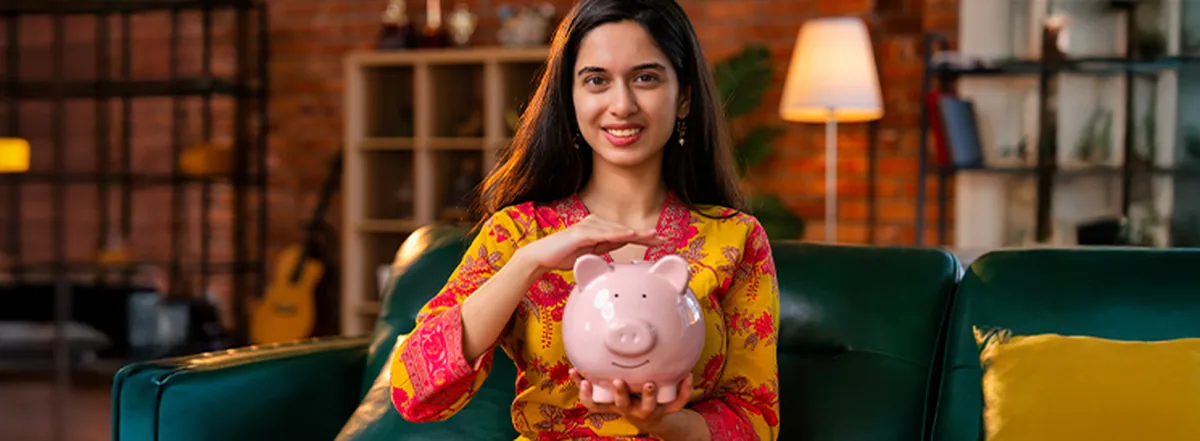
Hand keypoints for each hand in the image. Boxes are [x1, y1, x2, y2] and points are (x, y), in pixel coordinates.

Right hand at [514, 214, 662, 271]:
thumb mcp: (591, 254)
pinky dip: (616, 234)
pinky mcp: (580, 232)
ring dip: (634, 233)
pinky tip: (628, 236)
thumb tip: (622, 251)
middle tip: (664, 238)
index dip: (644, 237)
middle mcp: (596, 224)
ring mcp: (588, 226)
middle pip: (625, 230)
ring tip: (651, 236)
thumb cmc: (565, 256)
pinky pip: (601, 233)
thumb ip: (606, 249)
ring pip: (616, 230)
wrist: (542, 257)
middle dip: (644, 234)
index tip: (661, 240)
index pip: (626, 234)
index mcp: (600, 230)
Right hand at [570, 368, 692, 432]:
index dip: (587, 395)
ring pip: (648, 406)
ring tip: (649, 383)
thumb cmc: (629, 396)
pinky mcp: (668, 410)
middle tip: (618, 381)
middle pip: (622, 405)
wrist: (654, 417)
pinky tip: (687, 375)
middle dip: (620, 394)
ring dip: (648, 395)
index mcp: (614, 404)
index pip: (595, 404)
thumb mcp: (611, 388)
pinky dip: (684, 390)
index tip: (584, 382)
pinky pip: (678, 402)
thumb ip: (598, 371)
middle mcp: (629, 409)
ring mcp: (649, 410)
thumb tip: (579, 346)